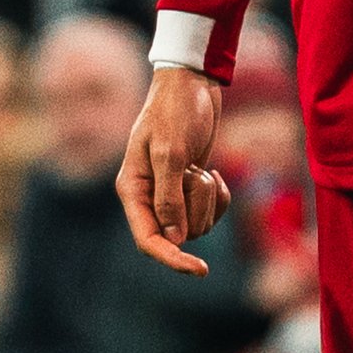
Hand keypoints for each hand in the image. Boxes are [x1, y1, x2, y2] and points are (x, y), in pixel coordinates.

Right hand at [116, 66, 230, 275]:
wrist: (193, 83)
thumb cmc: (175, 111)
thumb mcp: (171, 150)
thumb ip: (169, 196)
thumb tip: (173, 238)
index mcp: (132, 189)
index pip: (148, 240)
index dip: (171, 259)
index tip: (199, 269)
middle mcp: (148, 196)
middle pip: (178, 234)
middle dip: (197, 209)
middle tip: (196, 173)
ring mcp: (170, 193)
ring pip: (197, 225)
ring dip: (208, 199)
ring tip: (201, 166)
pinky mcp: (190, 187)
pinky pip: (211, 212)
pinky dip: (219, 197)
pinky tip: (214, 171)